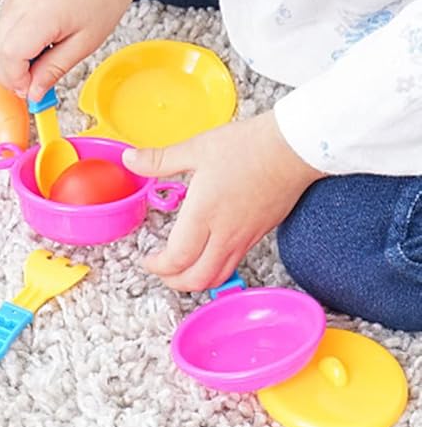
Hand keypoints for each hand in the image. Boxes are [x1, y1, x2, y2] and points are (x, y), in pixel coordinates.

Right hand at [0, 0, 149, 101]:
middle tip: (31, 85)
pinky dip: (11, 49)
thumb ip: (54, 70)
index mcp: (41, 14)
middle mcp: (21, 4)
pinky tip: (32, 52)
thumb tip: (35, 92)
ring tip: (35, 68)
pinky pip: (1, 31)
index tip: (31, 90)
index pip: (9, 56)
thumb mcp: (84, 44)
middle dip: (8, 75)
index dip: (16, 80)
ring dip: (8, 63)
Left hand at [123, 112, 325, 290]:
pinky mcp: (258, 236)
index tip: (147, 259)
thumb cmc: (249, 145)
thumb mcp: (197, 148)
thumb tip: (130, 159)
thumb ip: (160, 160)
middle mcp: (224, 234)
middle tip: (159, 269)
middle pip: (196, 279)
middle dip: (172, 281)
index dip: (157, 267)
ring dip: (194, 281)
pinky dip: (214, 270)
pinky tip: (206, 255)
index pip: (176, 259)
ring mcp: (244, 238)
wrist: (296, 147)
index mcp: (204, 214)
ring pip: (216, 278)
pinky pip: (233, 265)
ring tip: (180, 268)